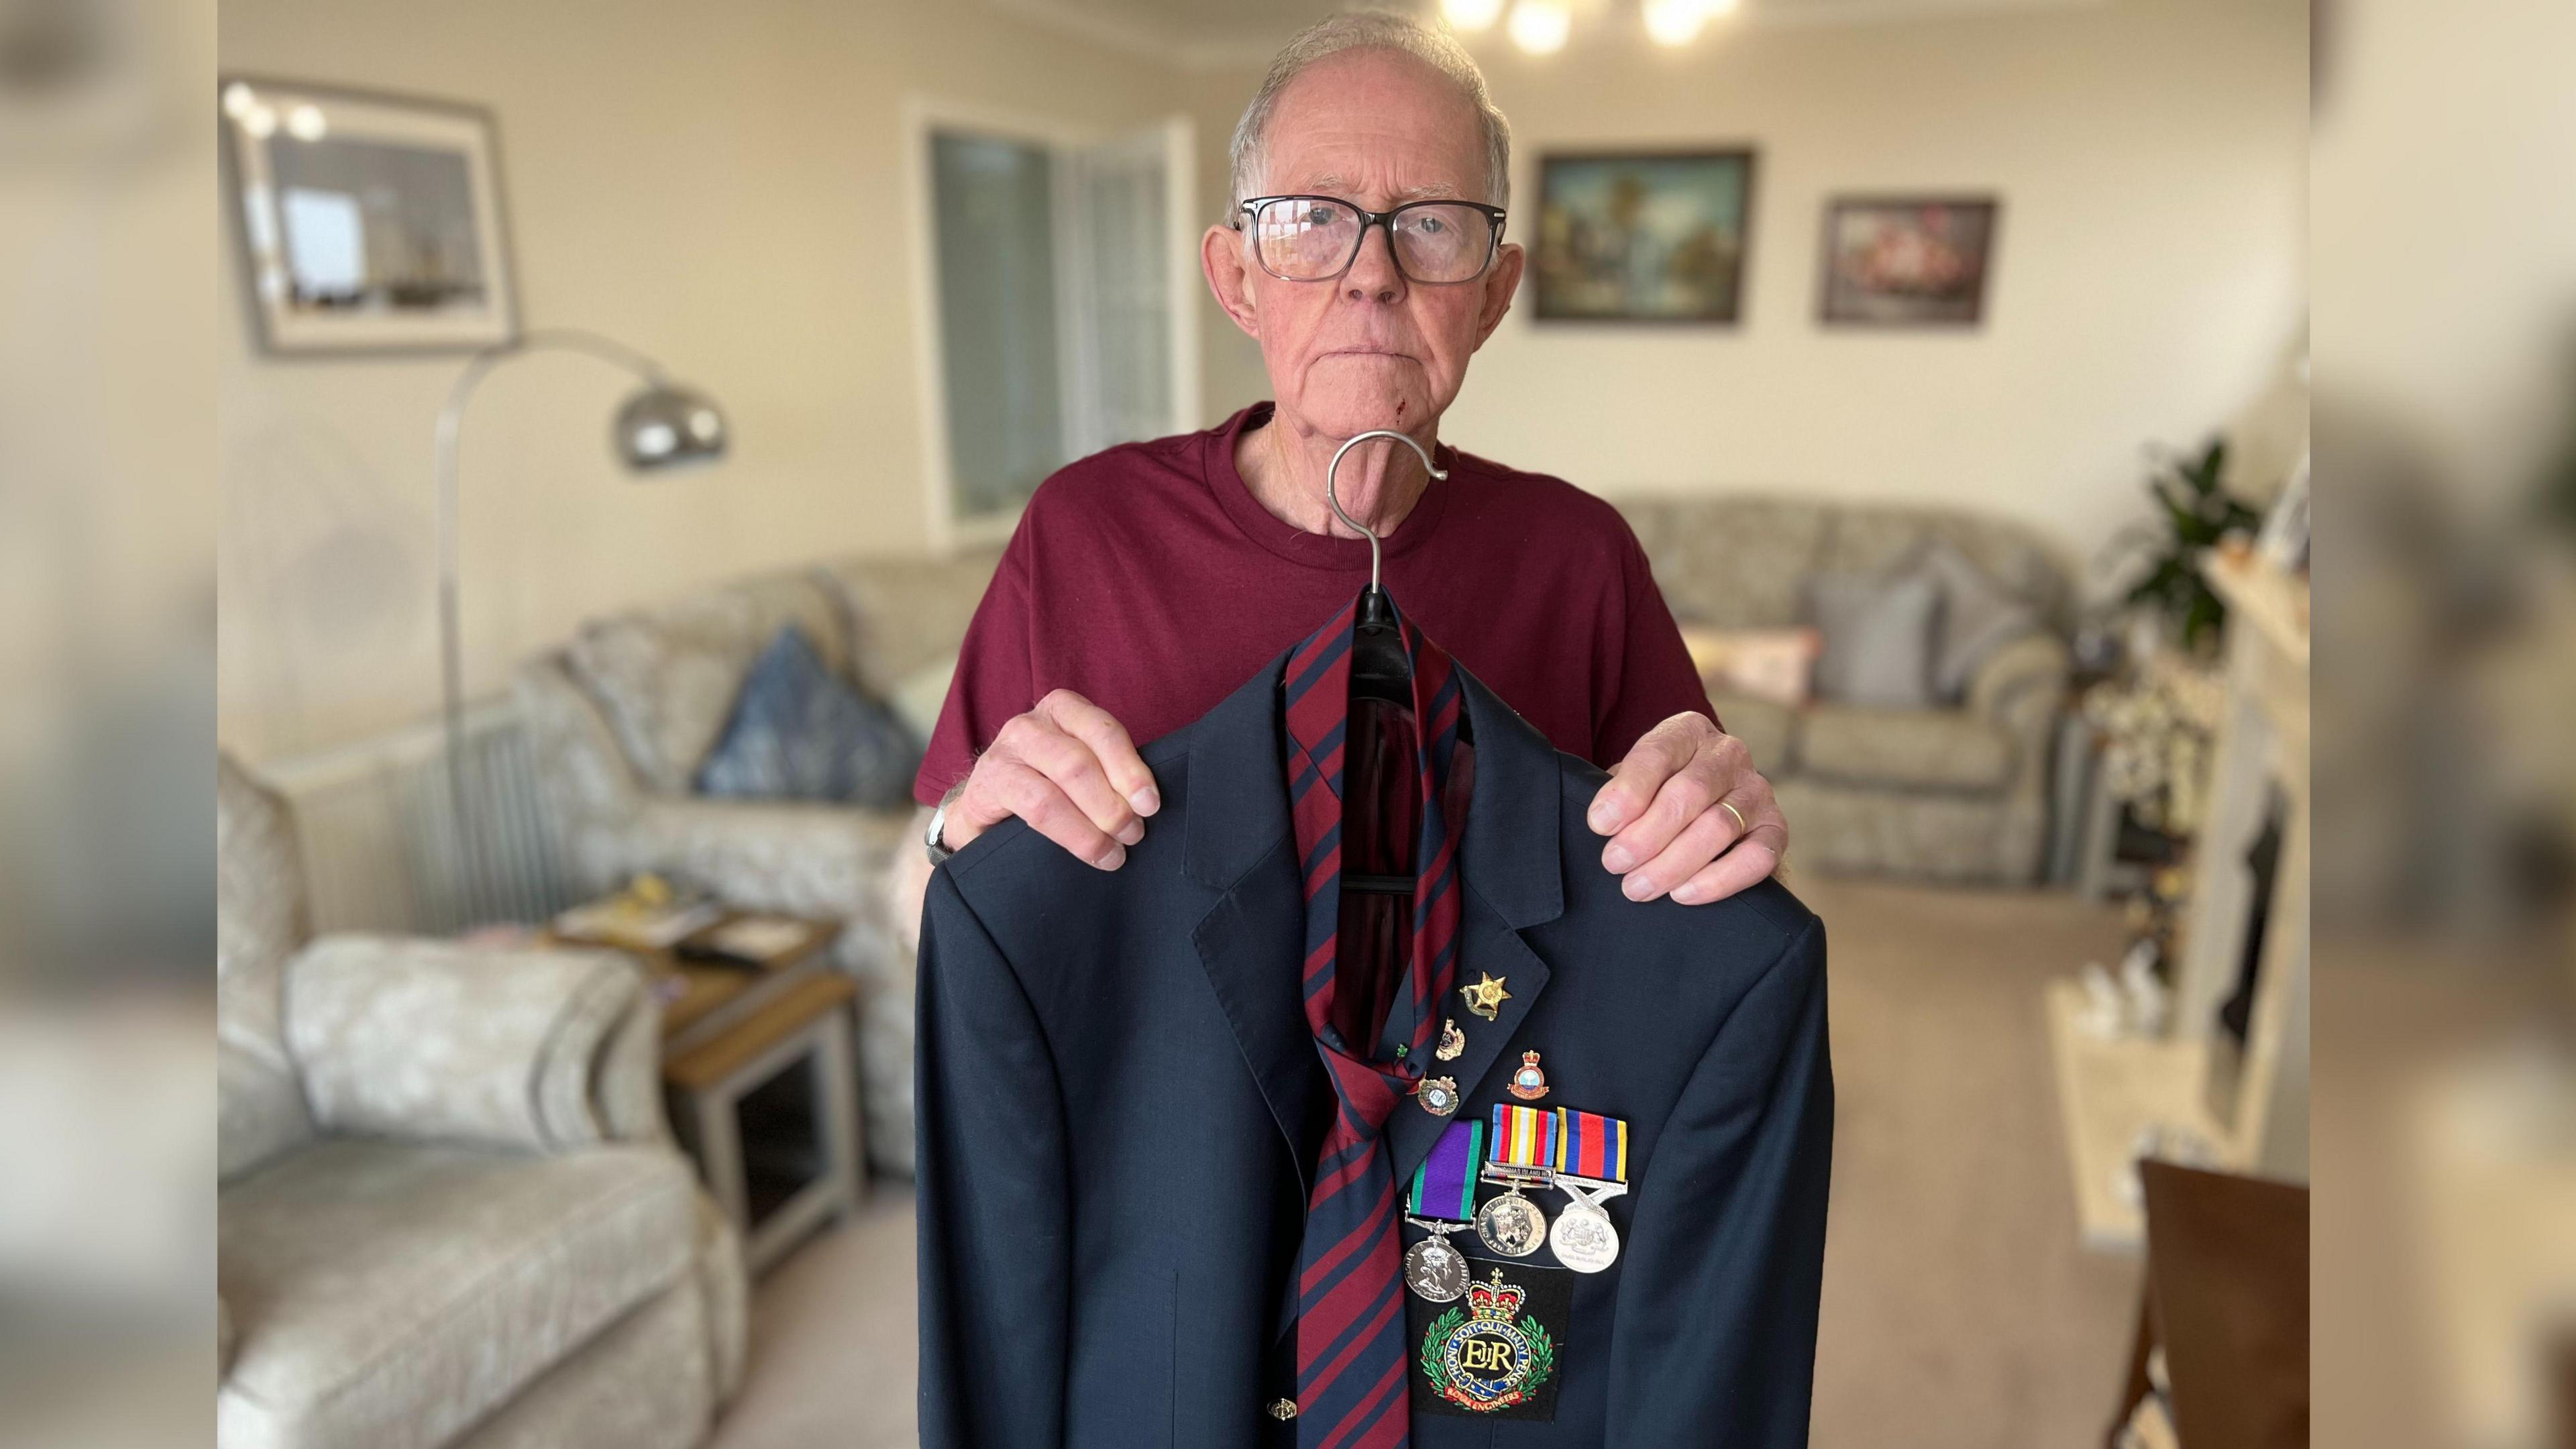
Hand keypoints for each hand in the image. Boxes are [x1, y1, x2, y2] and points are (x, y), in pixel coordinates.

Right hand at [943, 689, 1159, 867]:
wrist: (987, 808)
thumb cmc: (1047, 784)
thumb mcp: (1082, 767)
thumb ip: (1112, 773)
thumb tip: (1150, 803)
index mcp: (1063, 709)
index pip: (1103, 730)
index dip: (1131, 769)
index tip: (1150, 804)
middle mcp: (1031, 724)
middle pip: (1080, 760)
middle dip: (1113, 804)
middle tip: (1134, 833)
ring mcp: (1005, 752)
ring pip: (1056, 786)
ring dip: (1093, 825)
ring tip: (1114, 852)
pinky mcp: (989, 785)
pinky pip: (1035, 808)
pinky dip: (1070, 835)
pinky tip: (1089, 854)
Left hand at [1586, 713, 1787, 904]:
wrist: (1705, 813)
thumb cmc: (1657, 795)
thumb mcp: (1635, 782)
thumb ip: (1622, 795)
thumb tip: (1605, 822)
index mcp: (1688, 731)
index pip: (1657, 754)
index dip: (1628, 791)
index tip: (1600, 824)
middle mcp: (1728, 754)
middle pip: (1690, 792)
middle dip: (1647, 834)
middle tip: (1616, 863)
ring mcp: (1757, 791)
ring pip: (1719, 827)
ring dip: (1673, 863)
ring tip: (1638, 886)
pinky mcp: (1776, 829)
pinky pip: (1757, 857)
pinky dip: (1719, 880)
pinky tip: (1683, 894)